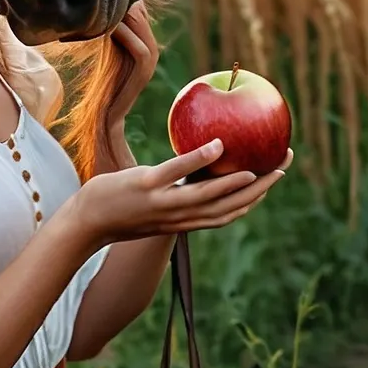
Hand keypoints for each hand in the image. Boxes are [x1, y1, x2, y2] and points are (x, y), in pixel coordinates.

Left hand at [68, 140, 293, 249]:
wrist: (84, 222)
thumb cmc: (118, 209)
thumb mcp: (154, 204)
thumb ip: (175, 191)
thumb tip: (192, 164)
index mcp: (184, 221)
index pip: (229, 213)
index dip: (256, 198)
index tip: (275, 177)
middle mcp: (179, 217)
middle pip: (230, 206)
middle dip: (262, 188)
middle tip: (283, 164)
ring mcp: (163, 203)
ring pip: (209, 194)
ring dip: (239, 180)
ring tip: (263, 164)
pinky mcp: (145, 186)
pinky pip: (176, 173)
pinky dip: (199, 160)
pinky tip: (218, 144)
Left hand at [107, 0, 159, 131]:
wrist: (106, 113)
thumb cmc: (102, 80)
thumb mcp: (108, 48)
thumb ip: (110, 27)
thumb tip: (99, 1)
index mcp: (144, 39)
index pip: (138, 5)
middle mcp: (151, 45)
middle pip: (139, 11)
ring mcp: (151, 58)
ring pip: (139, 24)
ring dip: (119, 12)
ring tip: (99, 3)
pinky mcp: (145, 71)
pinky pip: (138, 47)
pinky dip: (123, 34)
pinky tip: (106, 27)